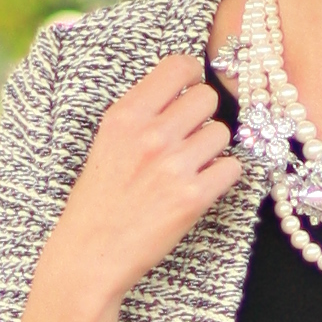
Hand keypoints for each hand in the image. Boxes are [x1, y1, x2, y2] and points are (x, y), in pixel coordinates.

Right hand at [42, 54, 240, 305]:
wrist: (90, 255)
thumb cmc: (97, 202)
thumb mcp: (107, 144)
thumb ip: (142, 116)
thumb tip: (183, 91)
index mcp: (125, 116)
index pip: (178, 66)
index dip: (191, 77)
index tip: (187, 92)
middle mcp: (150, 135)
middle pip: (207, 97)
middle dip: (203, 116)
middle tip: (188, 138)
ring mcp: (173, 166)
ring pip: (222, 132)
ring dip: (212, 149)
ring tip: (191, 168)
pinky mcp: (193, 198)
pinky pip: (232, 168)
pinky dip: (222, 177)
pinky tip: (201, 187)